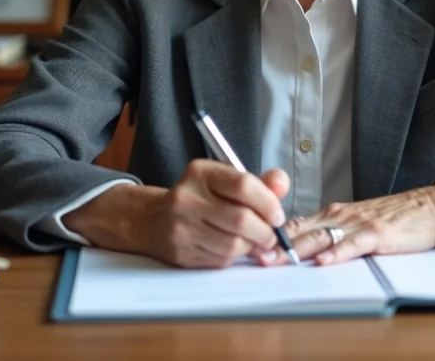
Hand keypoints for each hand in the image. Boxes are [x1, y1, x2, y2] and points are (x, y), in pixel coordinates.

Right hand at [142, 161, 289, 268]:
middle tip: (271, 234)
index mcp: (201, 173)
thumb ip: (258, 182)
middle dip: (265, 231)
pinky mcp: (181, 253)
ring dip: (251, 246)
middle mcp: (187, 198)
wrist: (153, 220)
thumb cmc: (199, 198)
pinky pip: (221, 260)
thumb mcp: (224, 181)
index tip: (277, 214)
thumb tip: (281, 183)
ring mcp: (181, 227)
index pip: (243, 185)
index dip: (268, 202)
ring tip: (252, 241)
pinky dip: (234, 256)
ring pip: (233, 244)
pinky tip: (231, 247)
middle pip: (241, 219)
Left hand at [263, 181, 434, 266]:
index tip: (248, 246)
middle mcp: (340, 216)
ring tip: (275, 260)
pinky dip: (337, 253)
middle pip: (301, 231)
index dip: (271, 237)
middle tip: (250, 255)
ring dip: (296, 250)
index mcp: (333, 214)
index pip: (295, 225)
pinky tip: (324, 262)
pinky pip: (353, 244)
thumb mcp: (355, 223)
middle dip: (274, 245)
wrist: (428, 207)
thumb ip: (331, 233)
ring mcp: (358, 224)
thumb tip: (302, 249)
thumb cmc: (393, 218)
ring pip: (321, 236)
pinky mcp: (378, 234)